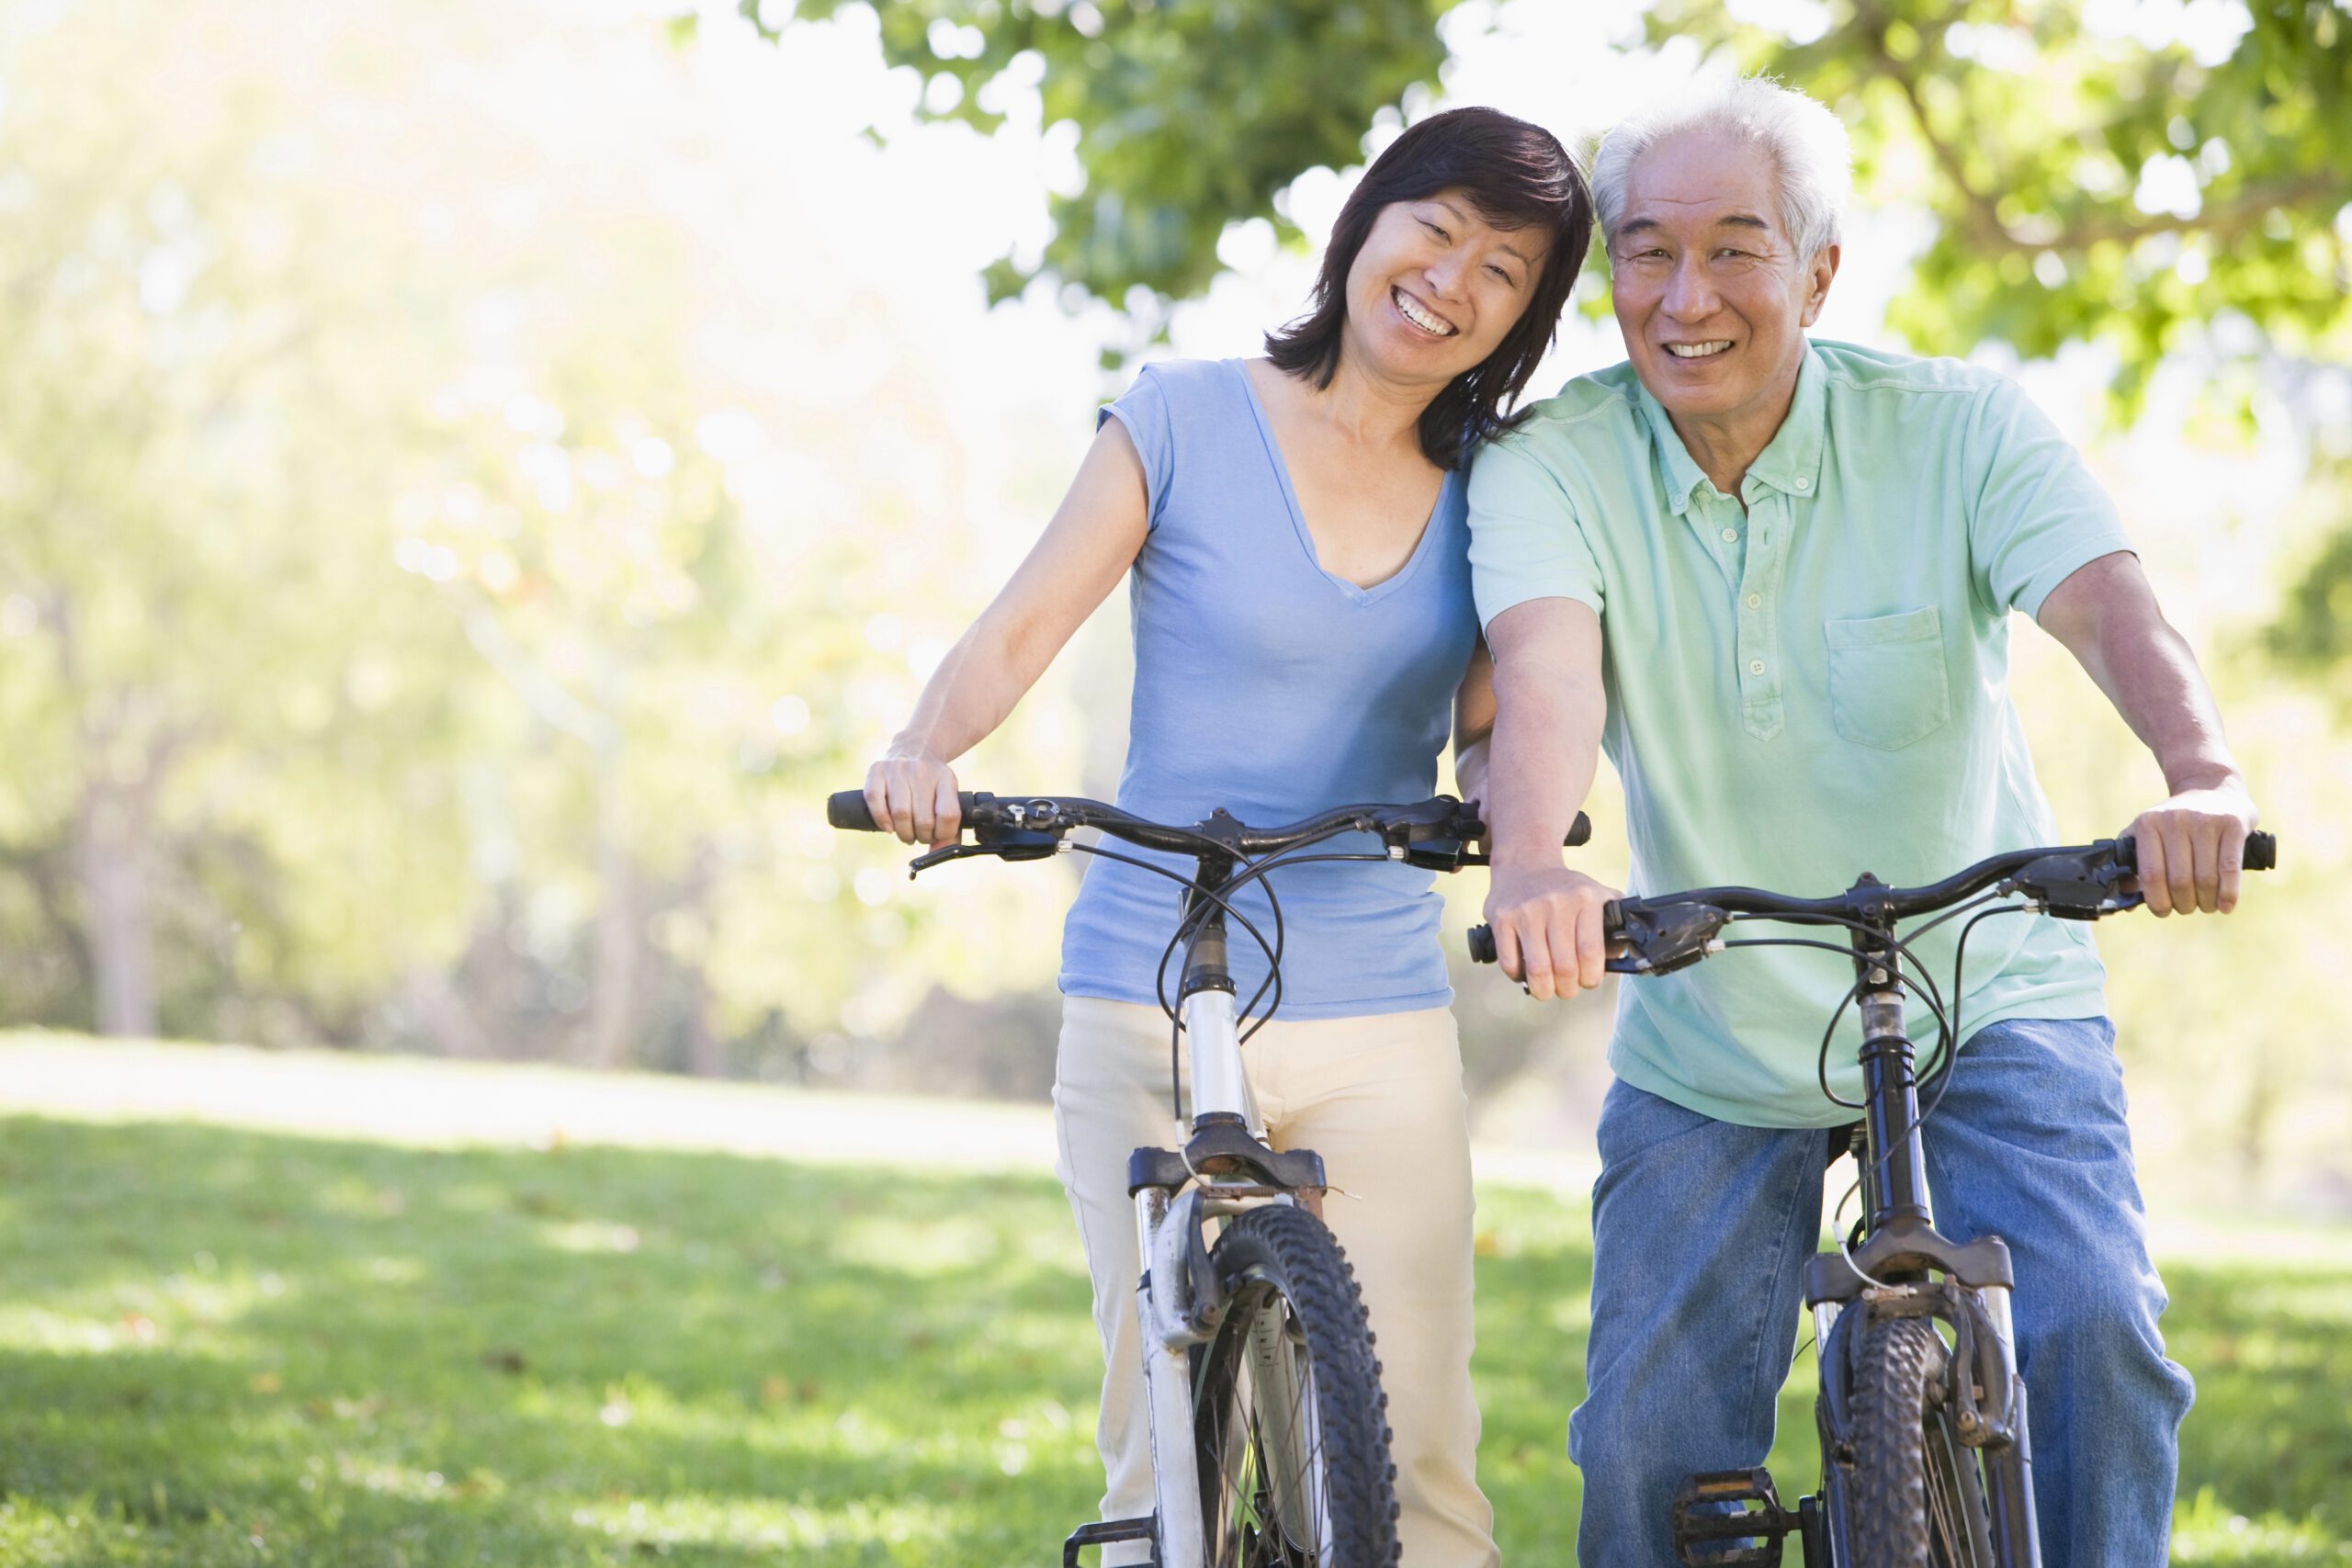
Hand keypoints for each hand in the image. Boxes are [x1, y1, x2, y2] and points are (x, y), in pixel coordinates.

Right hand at [864, 749, 960, 847]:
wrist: (915, 748)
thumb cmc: (932, 783)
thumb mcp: (947, 796)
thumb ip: (949, 828)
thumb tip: (938, 854)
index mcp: (945, 778)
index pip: (949, 815)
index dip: (943, 834)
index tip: (938, 835)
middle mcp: (921, 771)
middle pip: (923, 819)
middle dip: (922, 837)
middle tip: (919, 836)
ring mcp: (897, 769)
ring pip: (900, 814)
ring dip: (903, 833)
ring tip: (906, 833)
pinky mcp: (876, 770)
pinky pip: (875, 801)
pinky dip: (882, 820)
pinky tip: (889, 826)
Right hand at [1483, 863, 1619, 999]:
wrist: (1525, 865)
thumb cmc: (1566, 891)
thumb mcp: (1596, 896)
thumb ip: (1613, 925)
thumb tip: (1619, 960)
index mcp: (1586, 898)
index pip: (1590, 952)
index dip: (1591, 977)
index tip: (1589, 981)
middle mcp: (1556, 902)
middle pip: (1564, 966)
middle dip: (1568, 989)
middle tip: (1567, 989)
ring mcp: (1526, 910)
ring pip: (1538, 969)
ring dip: (1544, 990)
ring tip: (1547, 990)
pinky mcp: (1502, 918)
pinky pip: (1510, 962)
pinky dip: (1518, 976)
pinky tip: (1524, 973)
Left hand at [2123, 780, 2256, 916]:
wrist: (2211, 787)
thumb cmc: (2175, 822)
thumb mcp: (2147, 832)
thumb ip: (2134, 864)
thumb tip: (2127, 902)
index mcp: (2148, 824)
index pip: (2151, 874)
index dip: (2156, 900)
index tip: (2163, 911)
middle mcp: (2175, 820)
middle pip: (2180, 880)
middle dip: (2183, 904)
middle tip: (2187, 908)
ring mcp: (2206, 821)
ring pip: (2206, 878)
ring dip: (2206, 902)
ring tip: (2206, 905)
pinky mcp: (2233, 824)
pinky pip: (2230, 868)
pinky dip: (2228, 893)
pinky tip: (2226, 906)